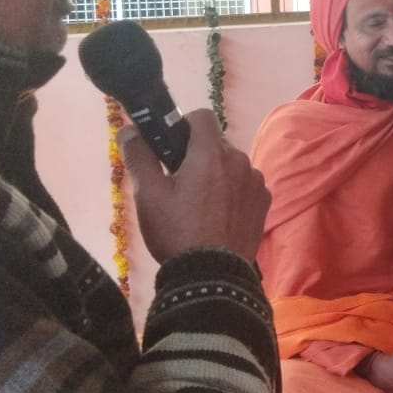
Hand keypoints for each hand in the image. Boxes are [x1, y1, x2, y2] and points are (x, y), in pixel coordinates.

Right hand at [119, 110, 269, 263]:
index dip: (182, 125)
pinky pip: (245, 184)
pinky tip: (217, 216)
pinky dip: (232, 191)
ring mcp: (256, 182)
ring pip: (231, 165)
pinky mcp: (264, 202)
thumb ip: (139, 156)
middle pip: (216, 143)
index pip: (201, 116)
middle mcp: (240, 161)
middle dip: (196, 154)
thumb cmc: (176, 231)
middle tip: (177, 183)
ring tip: (197, 205)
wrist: (213, 275)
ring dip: (216, 174)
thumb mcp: (148, 195)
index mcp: (212, 153)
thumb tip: (128, 129)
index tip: (170, 147)